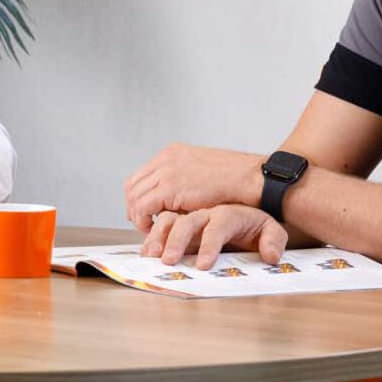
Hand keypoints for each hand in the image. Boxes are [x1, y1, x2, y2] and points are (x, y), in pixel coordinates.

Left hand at [124, 144, 263, 232]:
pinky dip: (143, 220)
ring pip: (135, 196)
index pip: (141, 175)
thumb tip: (171, 199)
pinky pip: (143, 206)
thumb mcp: (201, 172)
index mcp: (172, 152)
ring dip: (137, 215)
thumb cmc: (233, 180)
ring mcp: (166, 171)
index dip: (138, 196)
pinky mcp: (170, 187)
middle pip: (133, 185)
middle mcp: (165, 159)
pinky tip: (153, 229)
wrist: (249, 177)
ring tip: (148, 228)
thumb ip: (183, 180)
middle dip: (134, 206)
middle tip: (142, 223)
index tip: (144, 211)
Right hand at [143, 204, 287, 269]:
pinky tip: (147, 250)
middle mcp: (206, 213)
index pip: (217, 226)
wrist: (245, 210)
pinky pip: (161, 223)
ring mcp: (191, 217)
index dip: (209, 245)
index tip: (203, 266)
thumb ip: (274, 240)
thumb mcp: (271, 230)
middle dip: (176, 241)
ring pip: (170, 218)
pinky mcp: (180, 224)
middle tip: (169, 261)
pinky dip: (152, 235)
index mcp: (229, 214)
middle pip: (188, 221)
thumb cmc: (255, 225)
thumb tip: (271, 255)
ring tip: (151, 254)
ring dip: (158, 235)